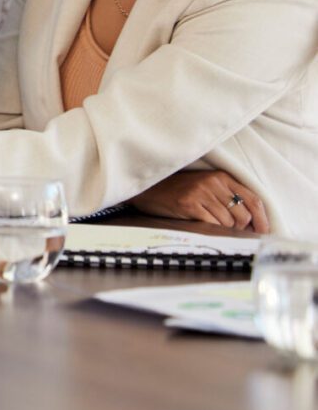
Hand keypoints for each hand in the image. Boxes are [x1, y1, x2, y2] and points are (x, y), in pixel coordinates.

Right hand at [130, 169, 268, 232]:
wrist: (147, 188)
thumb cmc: (177, 190)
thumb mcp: (205, 187)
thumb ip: (227, 197)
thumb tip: (251, 223)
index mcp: (222, 177)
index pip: (254, 200)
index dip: (262, 220)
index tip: (263, 232)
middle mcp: (214, 183)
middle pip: (244, 215)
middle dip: (241, 228)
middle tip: (230, 231)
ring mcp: (201, 193)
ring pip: (229, 223)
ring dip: (223, 230)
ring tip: (209, 224)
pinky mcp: (189, 204)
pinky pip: (213, 225)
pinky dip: (211, 230)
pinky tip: (200, 224)